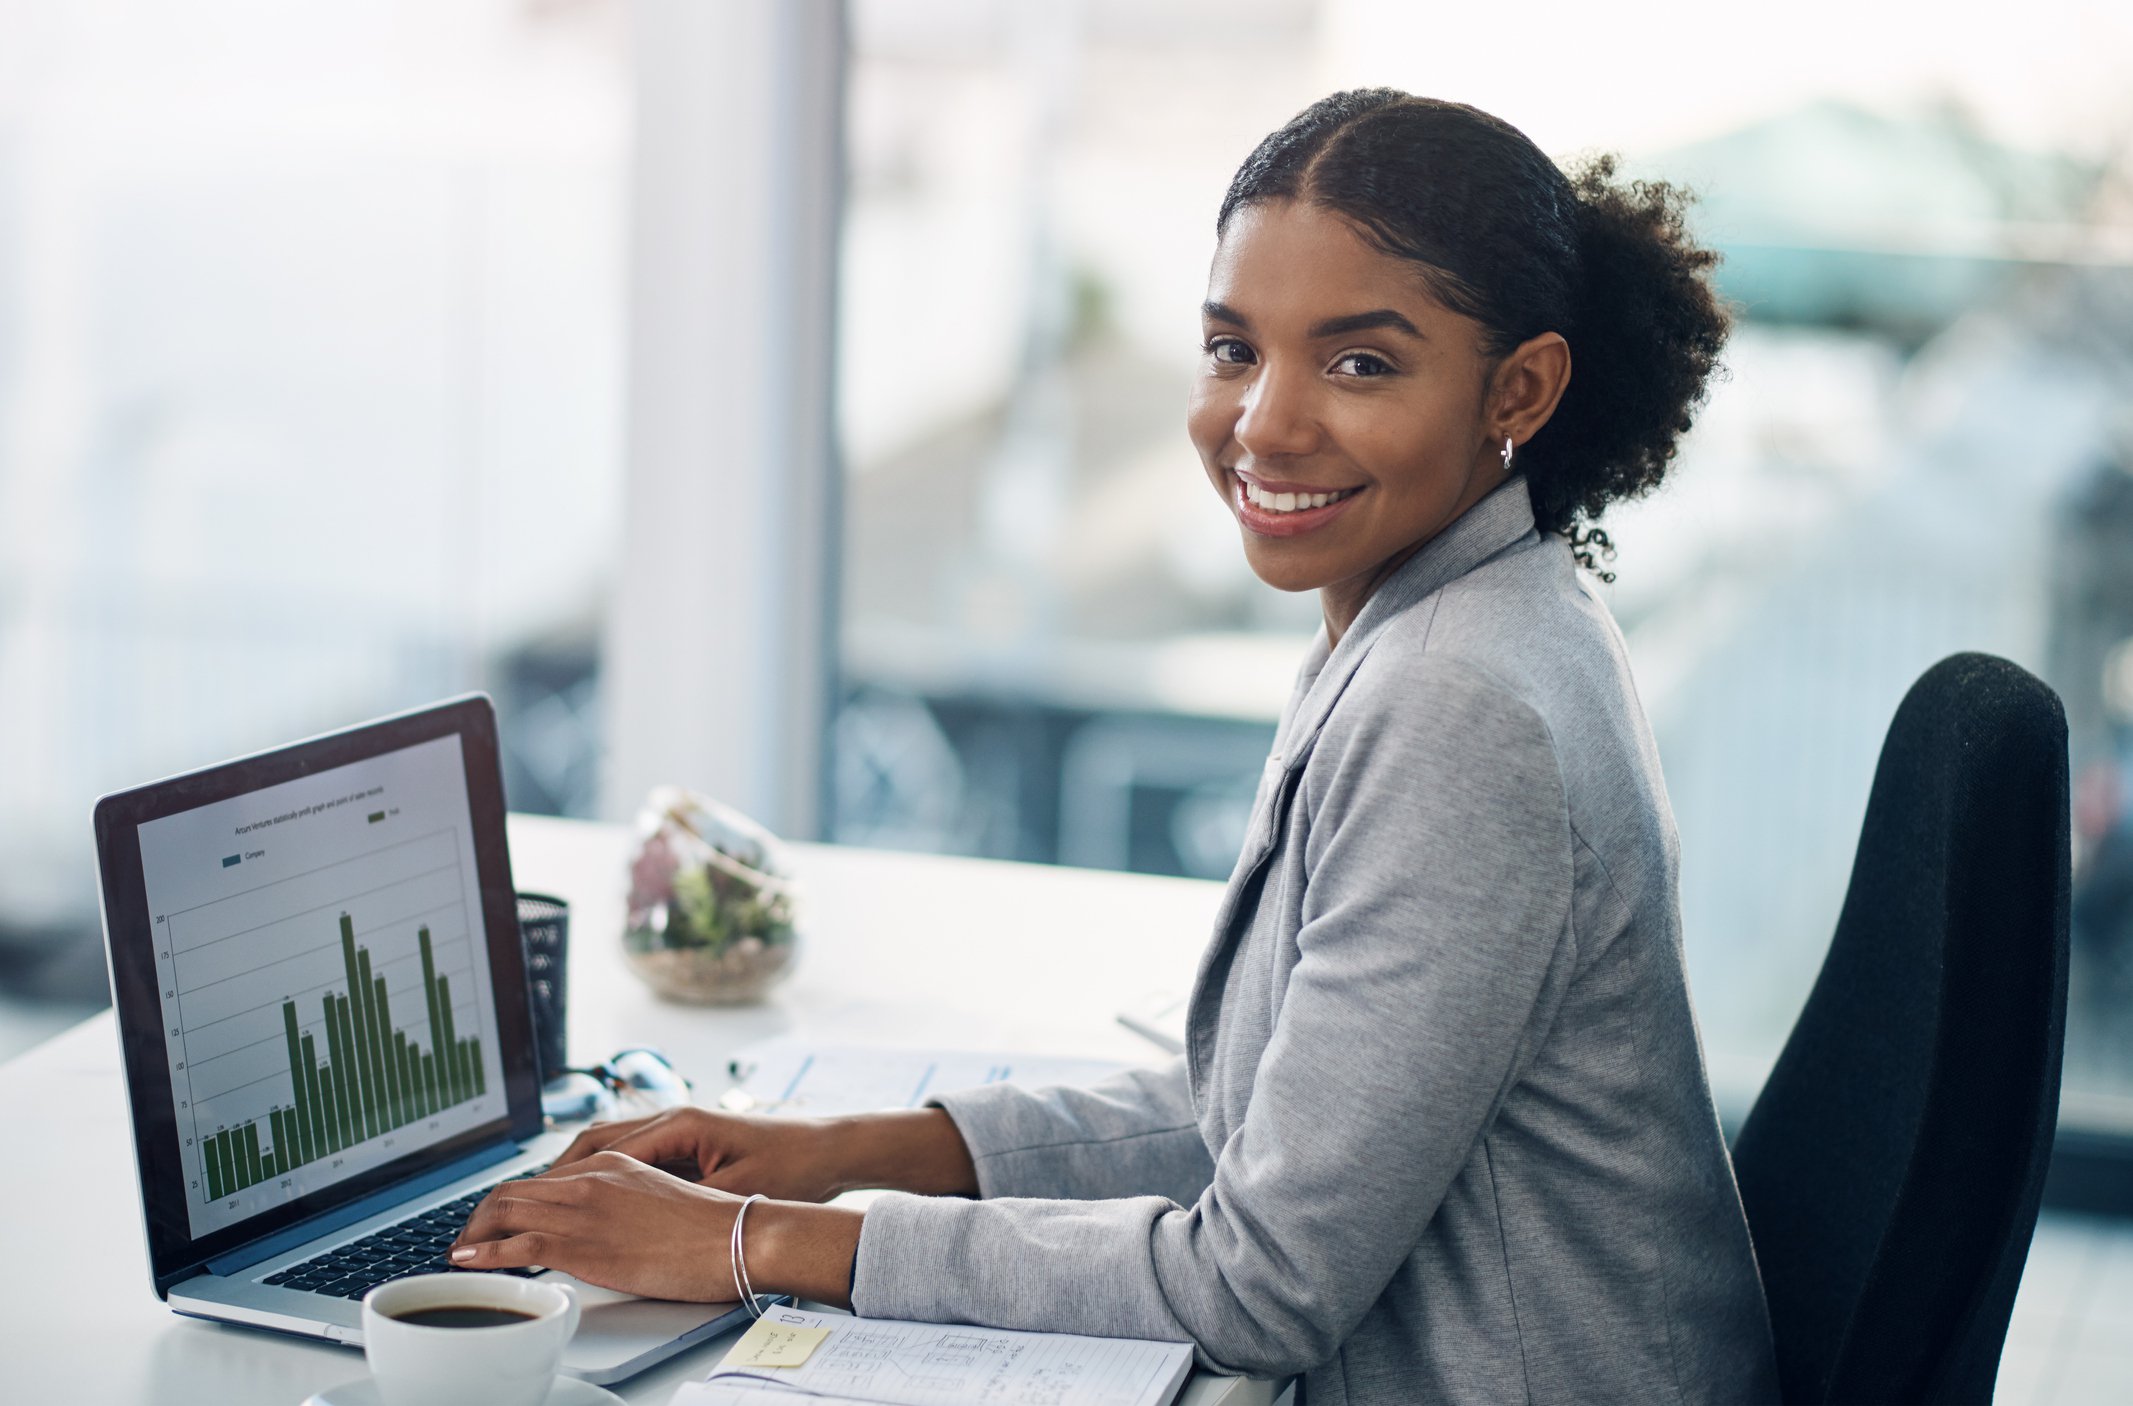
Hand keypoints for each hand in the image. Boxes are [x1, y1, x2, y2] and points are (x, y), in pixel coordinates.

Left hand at [450, 1151, 742, 1299]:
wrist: (736, 1236)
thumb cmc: (711, 1226)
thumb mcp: (660, 1200)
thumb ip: (625, 1203)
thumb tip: (608, 1225)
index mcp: (612, 1164)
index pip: (543, 1177)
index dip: (511, 1201)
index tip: (498, 1221)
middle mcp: (591, 1179)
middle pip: (514, 1189)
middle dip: (482, 1216)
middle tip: (470, 1239)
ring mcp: (585, 1210)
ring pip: (506, 1211)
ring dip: (474, 1234)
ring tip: (461, 1254)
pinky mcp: (584, 1243)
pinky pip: (517, 1244)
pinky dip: (484, 1253)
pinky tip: (468, 1262)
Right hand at [541, 1106, 850, 1202]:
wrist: (828, 1150)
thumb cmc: (791, 1164)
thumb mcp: (736, 1192)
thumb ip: (687, 1203)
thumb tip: (638, 1223)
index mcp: (680, 1123)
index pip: (605, 1146)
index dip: (567, 1175)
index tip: (536, 1198)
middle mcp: (673, 1119)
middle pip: (598, 1140)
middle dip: (560, 1171)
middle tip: (526, 1202)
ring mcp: (679, 1131)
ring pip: (612, 1147)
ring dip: (580, 1172)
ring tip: (547, 1204)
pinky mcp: (687, 1146)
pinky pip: (633, 1158)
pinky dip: (607, 1176)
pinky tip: (593, 1204)